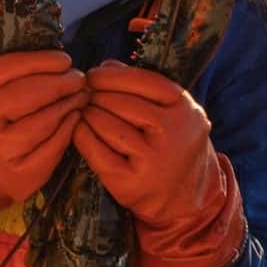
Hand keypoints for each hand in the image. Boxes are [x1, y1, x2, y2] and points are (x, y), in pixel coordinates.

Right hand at [0, 50, 87, 209]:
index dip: (40, 61)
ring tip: (81, 96)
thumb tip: (57, 61)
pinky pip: (51, 148)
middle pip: (26, 94)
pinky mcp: (20, 174)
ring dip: (68, 105)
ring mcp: (0, 150)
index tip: (64, 60)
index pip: (6, 68)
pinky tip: (76, 119)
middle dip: (60, 83)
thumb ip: (11, 76)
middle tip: (79, 78)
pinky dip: (68, 130)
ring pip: (42, 122)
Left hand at [72, 60, 245, 266]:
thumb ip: (141, 85)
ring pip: (105, 123)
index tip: (92, 76)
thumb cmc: (171, 144)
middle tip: (85, 97)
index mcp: (185, 108)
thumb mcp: (170, 111)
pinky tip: (80, 131)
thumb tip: (105, 67)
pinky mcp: (131, 183)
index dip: (110, 76)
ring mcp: (153, 160)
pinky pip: (95, 150)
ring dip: (87, 115)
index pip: (142, 81)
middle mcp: (173, 133)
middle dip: (96, 96)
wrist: (186, 200)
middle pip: (119, 102)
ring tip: (85, 114)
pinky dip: (81, 136)